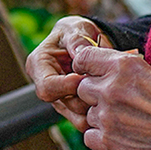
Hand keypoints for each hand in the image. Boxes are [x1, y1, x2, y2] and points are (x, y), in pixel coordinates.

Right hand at [25, 16, 100, 130]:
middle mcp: (46, 85)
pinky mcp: (73, 108)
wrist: (85, 42)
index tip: (88, 76)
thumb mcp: (77, 29)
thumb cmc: (77, 33)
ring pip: (76, 117)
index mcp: (38, 65)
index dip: (68, 86)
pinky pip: (86, 120)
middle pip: (63, 104)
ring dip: (96, 106)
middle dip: (86, 96)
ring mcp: (59, 99)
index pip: (47, 87)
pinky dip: (100, 114)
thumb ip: (78, 40)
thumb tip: (81, 53)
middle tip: (105, 84)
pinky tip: (112, 101)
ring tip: (110, 91)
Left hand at [71, 48, 150, 149]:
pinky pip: (89, 137)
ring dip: (102, 117)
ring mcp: (108, 117)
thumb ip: (127, 70)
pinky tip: (120, 136)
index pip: (83, 59)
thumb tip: (108, 68)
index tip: (93, 74)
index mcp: (125, 66)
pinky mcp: (110, 143)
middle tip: (118, 102)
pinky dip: (101, 138)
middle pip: (83, 87)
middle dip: (96, 93)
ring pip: (88, 113)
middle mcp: (111, 89)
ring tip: (128, 121)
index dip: (87, 67)